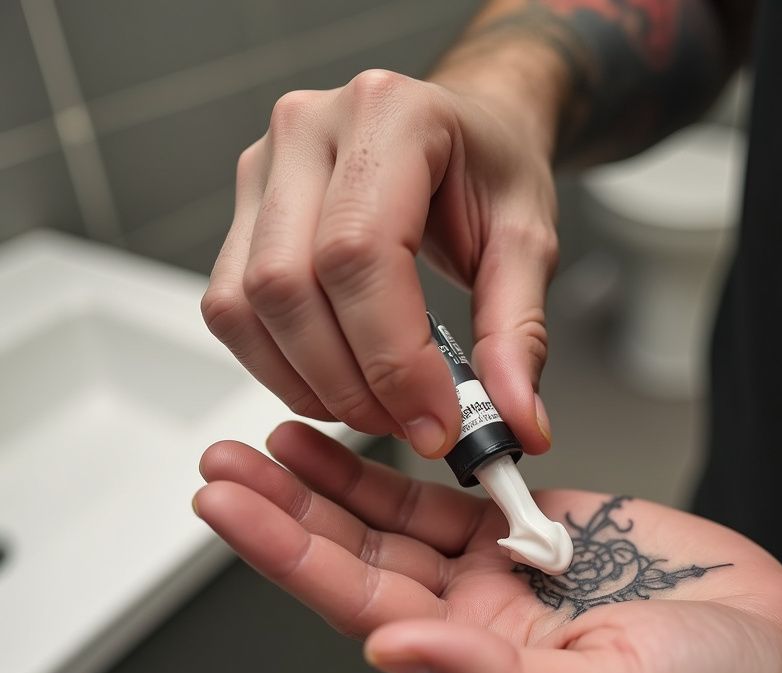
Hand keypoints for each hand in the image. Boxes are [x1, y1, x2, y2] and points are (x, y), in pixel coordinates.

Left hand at [194, 423, 781, 672]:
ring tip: (269, 435)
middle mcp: (476, 614)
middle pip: (361, 555)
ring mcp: (504, 565)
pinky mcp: (540, 521)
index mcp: (478, 663)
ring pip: (398, 516)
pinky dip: (408, 457)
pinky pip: (456, 486)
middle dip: (287, 509)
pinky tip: (366, 427)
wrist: (777, 652)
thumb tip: (390, 650)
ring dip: (332, 477)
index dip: (288, 554)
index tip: (229, 504)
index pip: (360, 602)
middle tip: (220, 461)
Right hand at [200, 71, 558, 458]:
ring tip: (379, 410)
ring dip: (310, 385)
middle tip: (411, 427)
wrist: (463, 133)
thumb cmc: (489, 170)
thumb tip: (515, 421)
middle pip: (288, 284)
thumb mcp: (528, 243)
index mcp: (390, 114)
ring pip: (246, 306)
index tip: (435, 422)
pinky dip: (279, 369)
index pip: (359, 252)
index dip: (392, 358)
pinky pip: (231, 312)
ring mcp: (264, 169)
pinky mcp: (244, 215)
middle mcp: (310, 130)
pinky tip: (336, 385)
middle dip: (350, 384)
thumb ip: (518, 335)